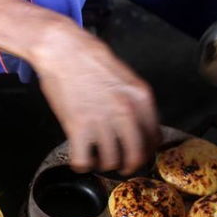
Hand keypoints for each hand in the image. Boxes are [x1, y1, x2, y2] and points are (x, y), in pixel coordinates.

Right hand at [31, 23, 160, 173]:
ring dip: (103, 164)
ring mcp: (102, 120)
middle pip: (136, 155)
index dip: (147, 151)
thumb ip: (132, 100)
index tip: (139, 153)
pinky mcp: (78, 126)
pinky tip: (80, 158)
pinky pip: (83, 159)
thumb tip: (134, 121)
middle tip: (121, 167)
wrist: (62, 48)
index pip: (154, 137)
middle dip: (129, 166)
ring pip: (110, 160)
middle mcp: (126, 112)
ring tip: (97, 159)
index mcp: (141, 98)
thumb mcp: (123, 76)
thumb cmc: (88, 57)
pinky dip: (81, 164)